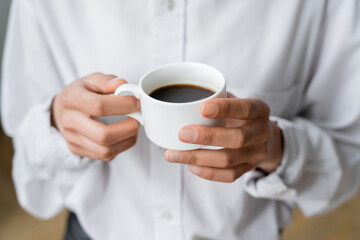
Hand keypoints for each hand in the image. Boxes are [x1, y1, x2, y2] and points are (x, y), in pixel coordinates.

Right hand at [51, 73, 139, 160]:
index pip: (99, 106)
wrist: (62, 110)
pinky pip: (105, 155)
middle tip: (138, 119)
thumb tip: (122, 85)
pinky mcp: (79, 150)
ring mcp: (73, 139)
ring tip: (133, 127)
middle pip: (103, 135)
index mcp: (72, 100)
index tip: (136, 102)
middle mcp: (70, 122)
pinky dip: (122, 146)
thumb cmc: (82, 93)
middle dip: (127, 128)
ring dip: (127, 140)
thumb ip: (107, 81)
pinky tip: (126, 135)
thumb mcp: (92, 80)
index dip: (123, 105)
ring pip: (105, 150)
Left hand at [165, 94, 282, 182]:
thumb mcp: (235, 100)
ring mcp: (257, 153)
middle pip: (237, 138)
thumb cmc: (239, 114)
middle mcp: (262, 132)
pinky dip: (207, 172)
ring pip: (228, 160)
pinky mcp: (249, 168)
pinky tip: (190, 166)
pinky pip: (229, 175)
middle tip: (182, 134)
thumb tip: (182, 102)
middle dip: (207, 137)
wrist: (262, 135)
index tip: (202, 109)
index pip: (245, 108)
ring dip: (198, 158)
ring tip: (173, 154)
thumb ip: (216, 97)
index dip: (225, 108)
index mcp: (259, 110)